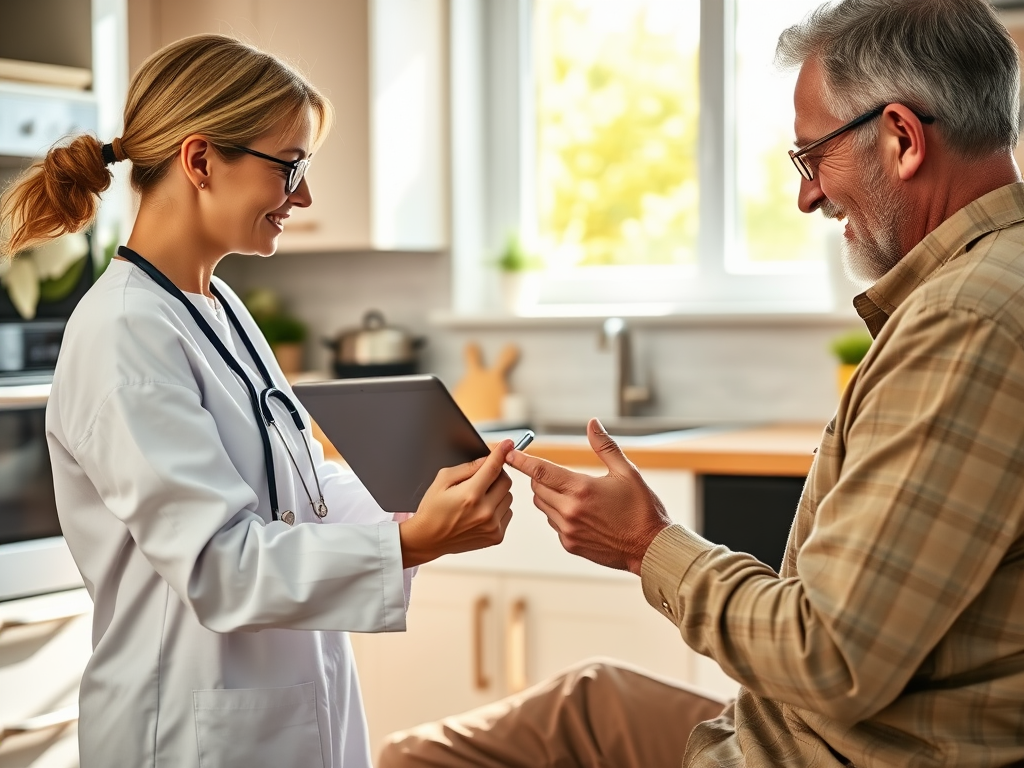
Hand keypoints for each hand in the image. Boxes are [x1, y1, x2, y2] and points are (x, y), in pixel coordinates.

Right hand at [398, 440, 514, 567]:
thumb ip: (467, 467)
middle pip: (506, 481)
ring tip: (479, 498)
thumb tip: (488, 458)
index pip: (493, 468)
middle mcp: (484, 511)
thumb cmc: (433, 509)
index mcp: (470, 495)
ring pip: (508, 497)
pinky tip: (481, 511)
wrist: (428, 539)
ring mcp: (492, 526)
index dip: (501, 453)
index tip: (508, 444)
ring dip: (498, 493)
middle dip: (496, 475)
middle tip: (483, 478)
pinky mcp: (496, 536)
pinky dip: (498, 508)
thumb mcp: (443, 480)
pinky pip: (507, 512)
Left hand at [506, 419, 671, 573]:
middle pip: (537, 488)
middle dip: (540, 477)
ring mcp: (568, 530)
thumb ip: (605, 446)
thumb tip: (592, 423)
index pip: (540, 471)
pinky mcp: (570, 544)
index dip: (522, 460)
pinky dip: (558, 513)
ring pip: (542, 506)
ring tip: (572, 493)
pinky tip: (580, 512)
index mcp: (581, 489)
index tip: (508, 453)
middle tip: (556, 473)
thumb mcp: (627, 472)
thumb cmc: (642, 508)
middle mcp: (570, 510)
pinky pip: (553, 523)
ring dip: (548, 495)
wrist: (650, 548)